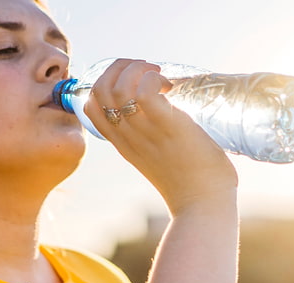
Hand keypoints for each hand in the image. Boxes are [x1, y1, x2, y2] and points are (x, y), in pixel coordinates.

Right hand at [83, 59, 237, 213]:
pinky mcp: (166, 126)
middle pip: (98, 89)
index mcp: (121, 142)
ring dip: (137, 69)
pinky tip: (169, 85)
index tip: (135, 79)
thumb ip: (155, 138)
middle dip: (120, 67)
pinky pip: (143, 91)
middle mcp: (126, 135)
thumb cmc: (190, 181)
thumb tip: (173, 113)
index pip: (91, 104)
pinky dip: (153, 78)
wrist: (202, 205)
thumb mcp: (159, 157)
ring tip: (160, 76)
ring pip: (116, 86)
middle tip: (149, 72)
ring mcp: (144, 131)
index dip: (107, 80)